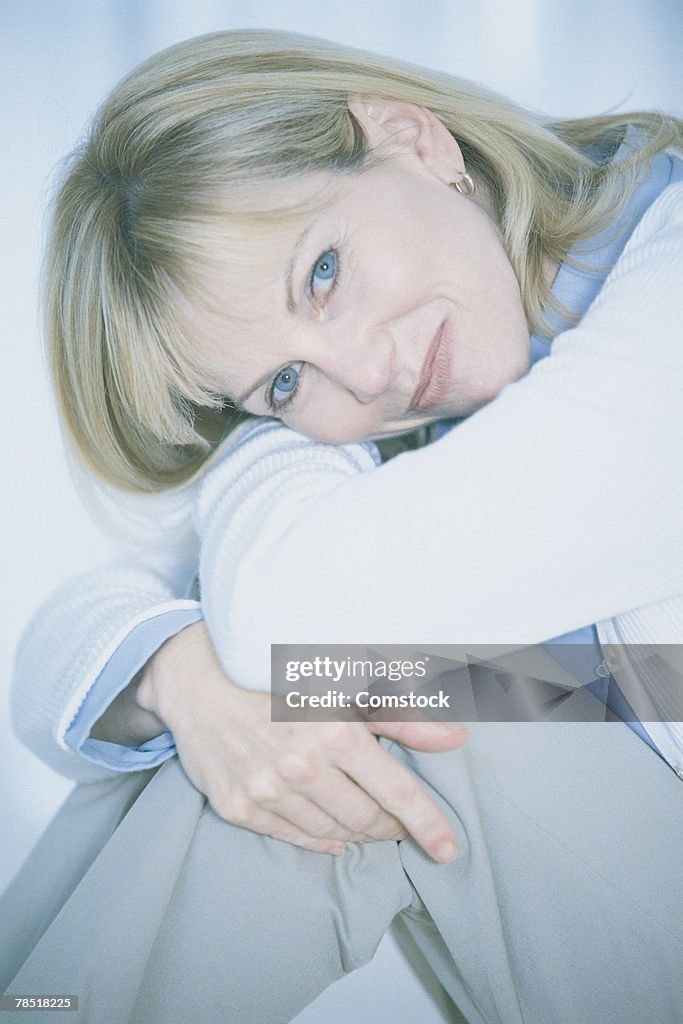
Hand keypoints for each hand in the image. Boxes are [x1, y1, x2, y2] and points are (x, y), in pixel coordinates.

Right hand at [138, 622, 466, 859]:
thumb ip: (401, 717)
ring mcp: (266, 790)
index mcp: (334, 732)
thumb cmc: (278, 678)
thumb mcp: (342, 687)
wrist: (200, 682)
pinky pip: (294, 837)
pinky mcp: (238, 807)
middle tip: (398, 820)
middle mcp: (301, 766)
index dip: (427, 824)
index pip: (396, 792)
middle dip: (391, 826)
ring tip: (365, 819)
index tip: (448, 850)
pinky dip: (321, 838)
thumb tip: (456, 737)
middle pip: (367, 820)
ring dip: (357, 831)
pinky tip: (333, 831)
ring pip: (332, 832)